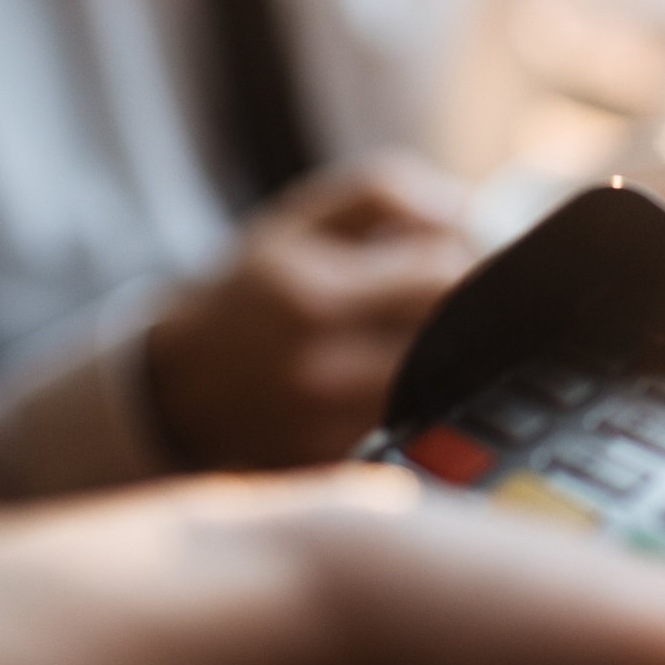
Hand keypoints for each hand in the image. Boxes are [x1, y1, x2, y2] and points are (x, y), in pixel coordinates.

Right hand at [145, 157, 476, 467]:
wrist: (185, 384)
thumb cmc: (258, 288)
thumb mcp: (305, 217)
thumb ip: (392, 196)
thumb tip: (473, 212)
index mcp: (314, 299)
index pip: (440, 280)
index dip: (476, 258)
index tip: (477, 251)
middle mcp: (323, 373)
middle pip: (456, 341)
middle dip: (479, 310)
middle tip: (476, 295)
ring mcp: (332, 431)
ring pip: (448, 389)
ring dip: (462, 357)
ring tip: (442, 336)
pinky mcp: (344, 469)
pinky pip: (421, 426)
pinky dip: (433, 397)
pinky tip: (414, 379)